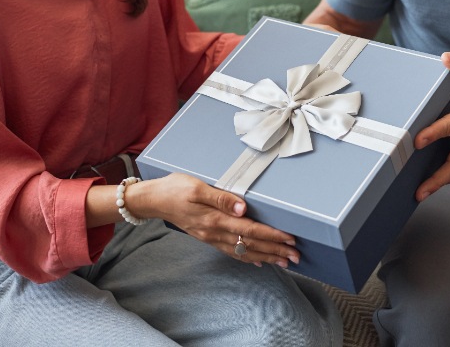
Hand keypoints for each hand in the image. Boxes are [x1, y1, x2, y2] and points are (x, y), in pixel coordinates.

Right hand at [139, 173, 299, 267]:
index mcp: (215, 220)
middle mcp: (215, 233)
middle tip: (296, 256)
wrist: (153, 201)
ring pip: (244, 251)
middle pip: (251, 245)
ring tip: (284, 261)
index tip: (290, 239)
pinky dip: (247, 257)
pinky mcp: (207, 237)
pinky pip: (231, 251)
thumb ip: (221, 198)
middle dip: (275, 251)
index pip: (250, 230)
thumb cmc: (174, 189)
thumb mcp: (196, 188)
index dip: (272, 236)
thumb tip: (242, 208)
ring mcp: (211, 238)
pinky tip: (257, 260)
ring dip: (266, 256)